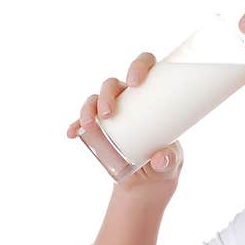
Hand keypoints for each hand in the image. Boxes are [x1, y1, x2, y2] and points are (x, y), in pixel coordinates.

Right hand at [66, 52, 183, 190]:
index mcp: (150, 94)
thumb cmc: (166, 159)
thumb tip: (160, 159)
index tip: (136, 82)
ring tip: (90, 125)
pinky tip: (73, 133)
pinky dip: (76, 126)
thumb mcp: (172, 161)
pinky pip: (83, 122)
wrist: (150, 179)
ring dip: (88, 108)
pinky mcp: (98, 129)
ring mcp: (111, 112)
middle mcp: (128, 98)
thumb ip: (170, 160)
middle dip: (106, 95)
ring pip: (95, 99)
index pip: (144, 66)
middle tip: (108, 114)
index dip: (139, 66)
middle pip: (113, 85)